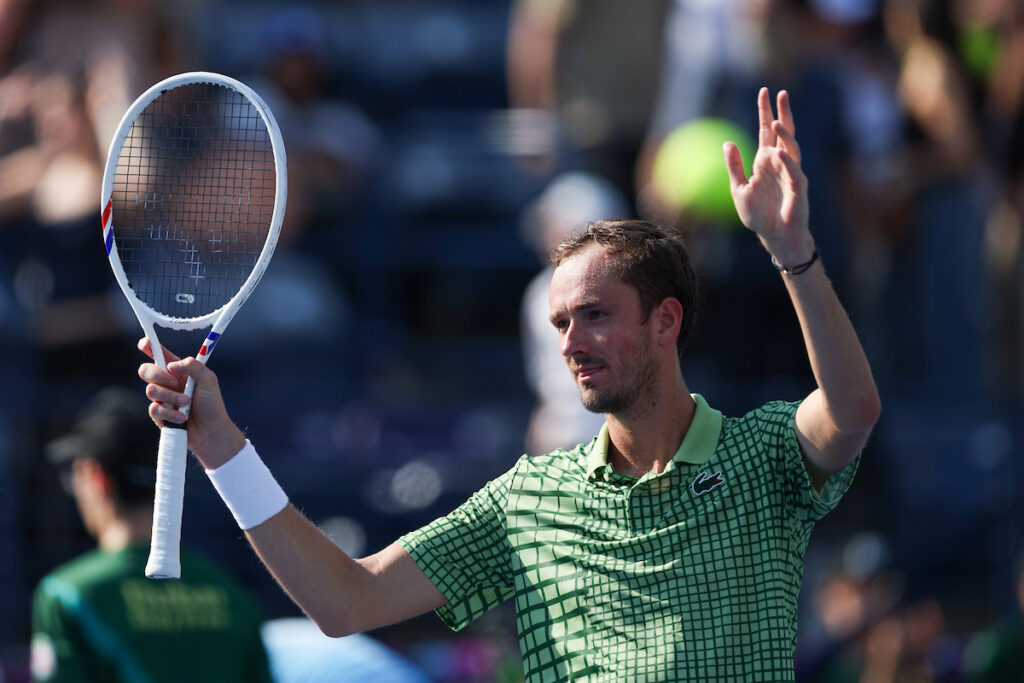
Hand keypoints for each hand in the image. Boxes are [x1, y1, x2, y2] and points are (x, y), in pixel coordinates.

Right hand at [137, 338, 244, 467]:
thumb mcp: (209, 381)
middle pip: (145, 370)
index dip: (149, 346)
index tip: (145, 343)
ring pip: (150, 390)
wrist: (211, 431)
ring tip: (186, 403)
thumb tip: (171, 365)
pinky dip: (170, 413)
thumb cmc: (211, 404)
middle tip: (175, 382)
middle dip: (157, 375)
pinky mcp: (158, 415)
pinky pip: (154, 409)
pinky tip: (182, 418)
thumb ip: (194, 367)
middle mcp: (166, 382)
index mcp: (178, 370)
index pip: (159, 354)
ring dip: (170, 397)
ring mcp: (161, 399)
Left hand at [723, 87, 813, 263]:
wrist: (773, 235)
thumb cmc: (758, 214)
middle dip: (781, 112)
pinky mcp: (799, 187)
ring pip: (791, 147)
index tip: (763, 91)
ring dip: (784, 134)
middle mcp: (779, 162)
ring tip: (776, 121)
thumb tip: (727, 142)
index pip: (765, 131)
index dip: (765, 112)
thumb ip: (734, 167)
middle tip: (779, 92)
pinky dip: (787, 160)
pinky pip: (794, 170)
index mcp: (764, 160)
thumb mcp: (739, 189)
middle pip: (782, 132)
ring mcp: (791, 172)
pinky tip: (779, 151)